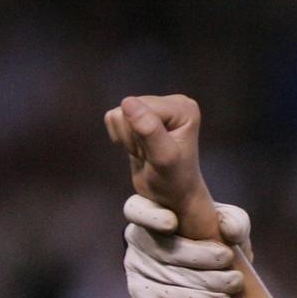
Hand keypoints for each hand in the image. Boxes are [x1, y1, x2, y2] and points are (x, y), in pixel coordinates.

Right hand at [103, 94, 218, 238]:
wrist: (171, 196)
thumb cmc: (173, 181)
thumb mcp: (163, 158)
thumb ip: (149, 130)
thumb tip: (128, 102)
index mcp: (184, 108)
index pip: (143, 108)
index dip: (140, 134)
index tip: (156, 153)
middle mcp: (173, 102)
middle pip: (128, 108)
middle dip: (133, 137)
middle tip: (151, 155)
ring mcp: (155, 106)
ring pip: (118, 114)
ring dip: (127, 139)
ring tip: (147, 153)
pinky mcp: (139, 114)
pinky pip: (112, 118)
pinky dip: (121, 138)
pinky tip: (139, 148)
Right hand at [124, 194, 252, 297]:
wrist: (221, 281)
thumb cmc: (222, 242)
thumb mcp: (233, 226)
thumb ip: (234, 221)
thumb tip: (228, 230)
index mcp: (151, 211)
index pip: (137, 208)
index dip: (150, 216)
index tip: (172, 223)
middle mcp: (137, 237)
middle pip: (162, 248)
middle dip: (198, 256)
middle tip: (228, 259)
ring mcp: (135, 266)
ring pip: (166, 276)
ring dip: (203, 283)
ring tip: (233, 284)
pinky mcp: (141, 293)